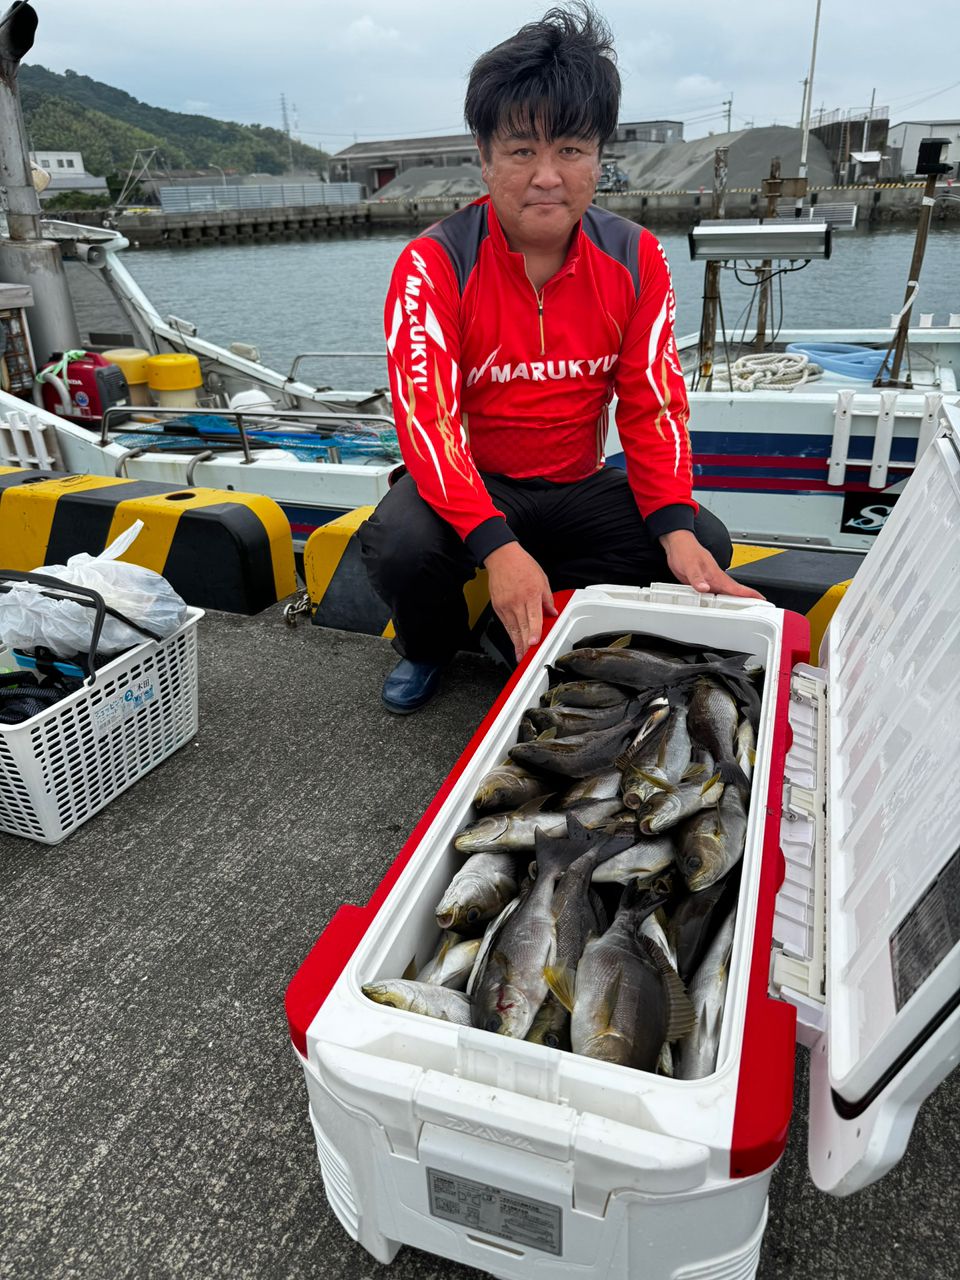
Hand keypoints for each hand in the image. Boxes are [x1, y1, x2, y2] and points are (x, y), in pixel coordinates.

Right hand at [484, 543, 557, 660]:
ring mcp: (505, 604)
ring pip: (512, 628)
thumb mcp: (542, 579)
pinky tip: (514, 641)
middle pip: (521, 627)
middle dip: (525, 644)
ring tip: (520, 655)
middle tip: (528, 657)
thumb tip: (553, 613)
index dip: (533, 632)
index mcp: (530, 594)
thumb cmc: (522, 565)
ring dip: (516, 643)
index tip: (533, 643)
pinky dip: (510, 634)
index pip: (533, 618)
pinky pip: (505, 623)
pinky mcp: (498, 606)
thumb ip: (548, 599)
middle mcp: (517, 601)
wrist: (502, 557)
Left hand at [659, 530, 764, 600]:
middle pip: (734, 591)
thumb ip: (697, 578)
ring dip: (735, 600)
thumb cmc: (685, 551)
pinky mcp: (703, 581)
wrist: (678, 544)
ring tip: (745, 608)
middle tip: (759, 606)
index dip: (749, 594)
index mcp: (715, 575)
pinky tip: (720, 603)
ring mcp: (710, 579)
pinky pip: (715, 592)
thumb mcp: (689, 566)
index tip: (761, 599)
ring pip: (725, 592)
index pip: (736, 587)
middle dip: (748, 599)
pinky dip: (720, 598)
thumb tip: (704, 588)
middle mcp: (715, 578)